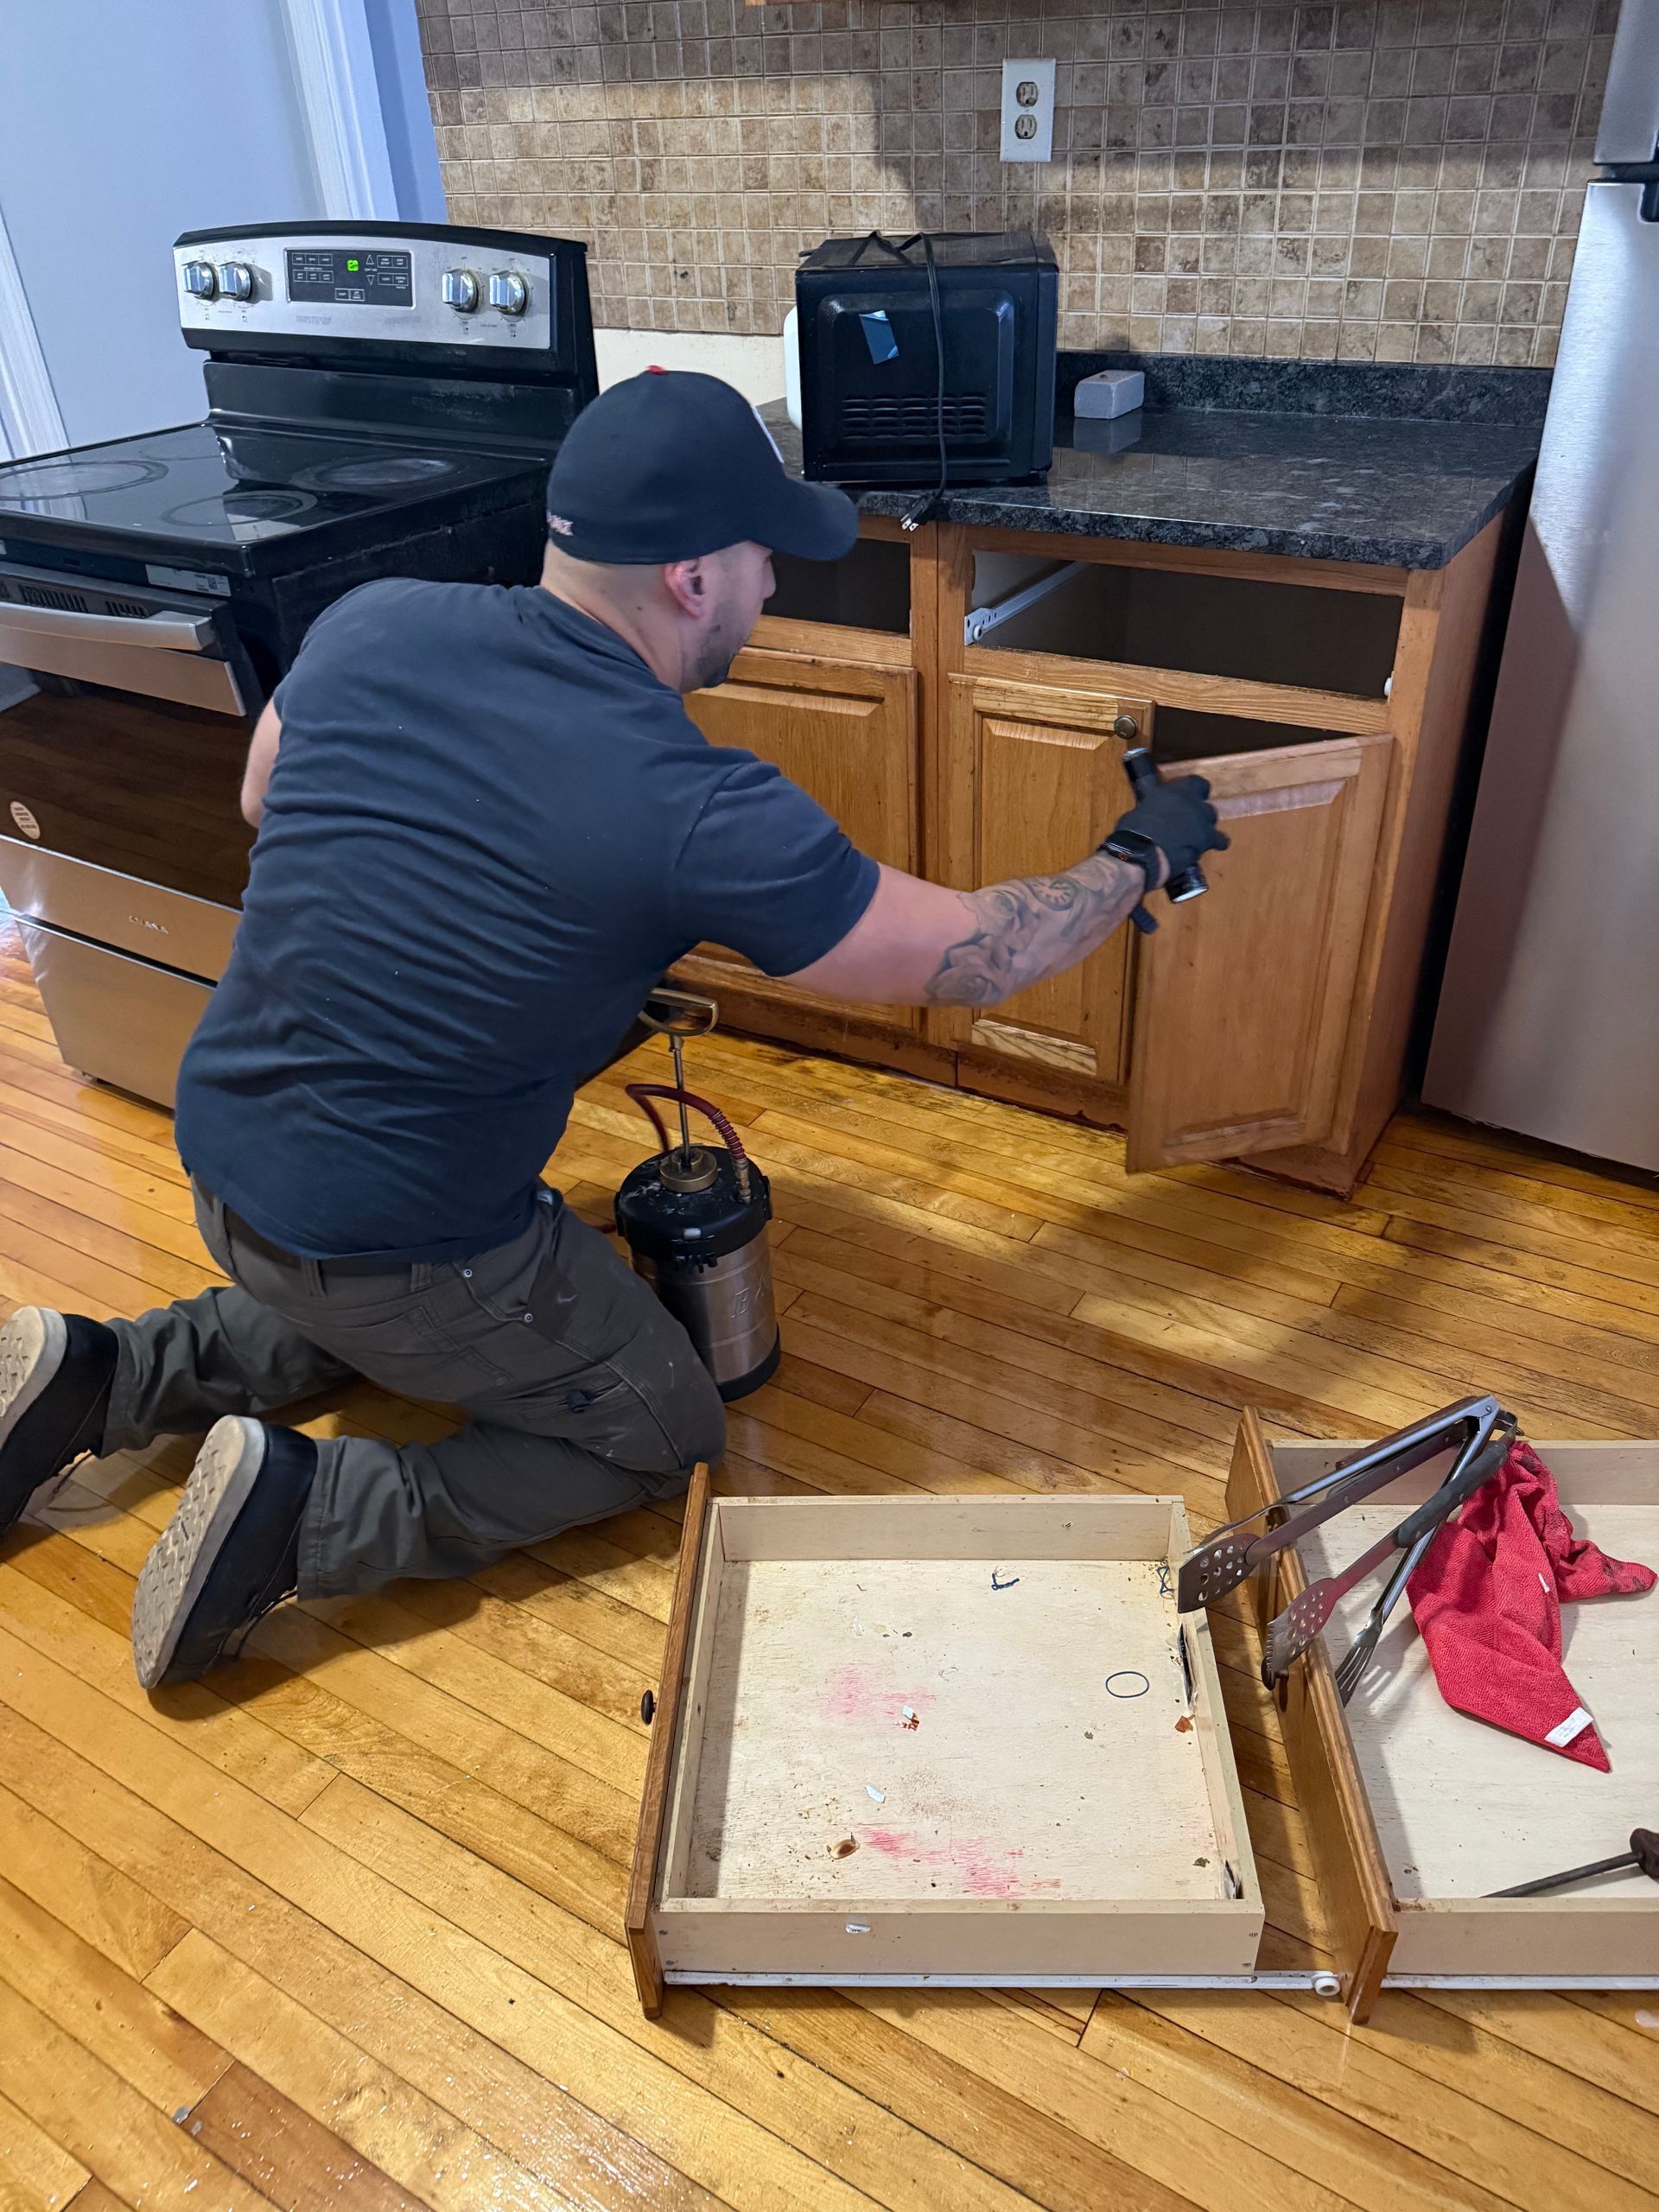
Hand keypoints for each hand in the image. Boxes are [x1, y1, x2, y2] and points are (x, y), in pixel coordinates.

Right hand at [1104, 772, 1228, 883]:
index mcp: (1178, 791)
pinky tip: (1205, 849)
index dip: (1193, 790)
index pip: (1197, 783)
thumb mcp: (1142, 806)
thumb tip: (1151, 800)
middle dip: (1198, 813)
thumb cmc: (1134, 829)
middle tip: (1185, 821)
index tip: (1185, 797)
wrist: (1142, 854)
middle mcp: (1195, 804)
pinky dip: (1214, 844)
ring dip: (1205, 828)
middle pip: (1206, 806)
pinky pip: (1220, 841)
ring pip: (1213, 822)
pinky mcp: (1207, 842)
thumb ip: (1153, 801)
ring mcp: (1203, 824)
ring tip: (1193, 837)